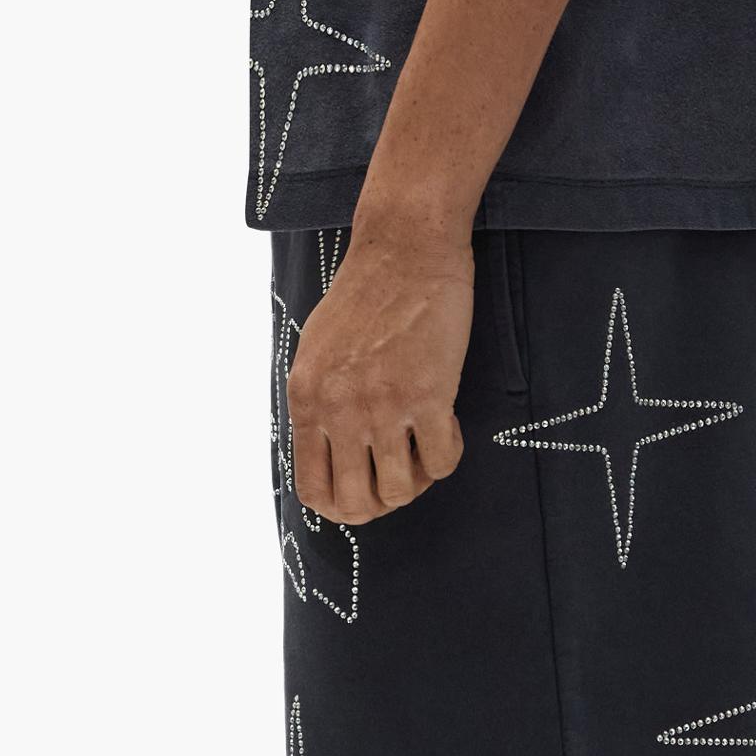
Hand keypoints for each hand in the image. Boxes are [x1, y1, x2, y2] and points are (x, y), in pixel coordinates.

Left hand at [286, 220, 471, 525]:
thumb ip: (319, 407)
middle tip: (399, 476)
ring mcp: (384, 406)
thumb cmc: (364, 297)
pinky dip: (447, 454)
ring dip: (417, 480)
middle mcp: (340, 410)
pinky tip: (447, 423)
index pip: (314, 490)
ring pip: (399, 491)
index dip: (341, 507)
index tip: (363, 494)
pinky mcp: (430, 396)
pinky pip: (442, 464)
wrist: (404, 248)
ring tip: (422, 446)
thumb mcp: (316, 354)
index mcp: (307, 400)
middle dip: (381, 503)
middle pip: (357, 503)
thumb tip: (331, 458)